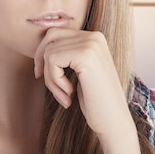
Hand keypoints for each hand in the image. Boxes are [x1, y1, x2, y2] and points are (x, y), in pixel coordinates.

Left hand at [33, 28, 140, 153]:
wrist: (113, 120)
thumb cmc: (95, 100)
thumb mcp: (80, 70)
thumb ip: (68, 53)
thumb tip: (41, 45)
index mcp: (95, 37)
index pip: (56, 33)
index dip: (44, 54)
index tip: (44, 76)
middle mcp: (94, 36)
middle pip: (50, 36)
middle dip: (42, 60)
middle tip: (48, 83)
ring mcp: (91, 44)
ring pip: (49, 51)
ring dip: (50, 78)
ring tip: (63, 95)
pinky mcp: (85, 56)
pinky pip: (52, 60)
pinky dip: (54, 81)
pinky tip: (68, 94)